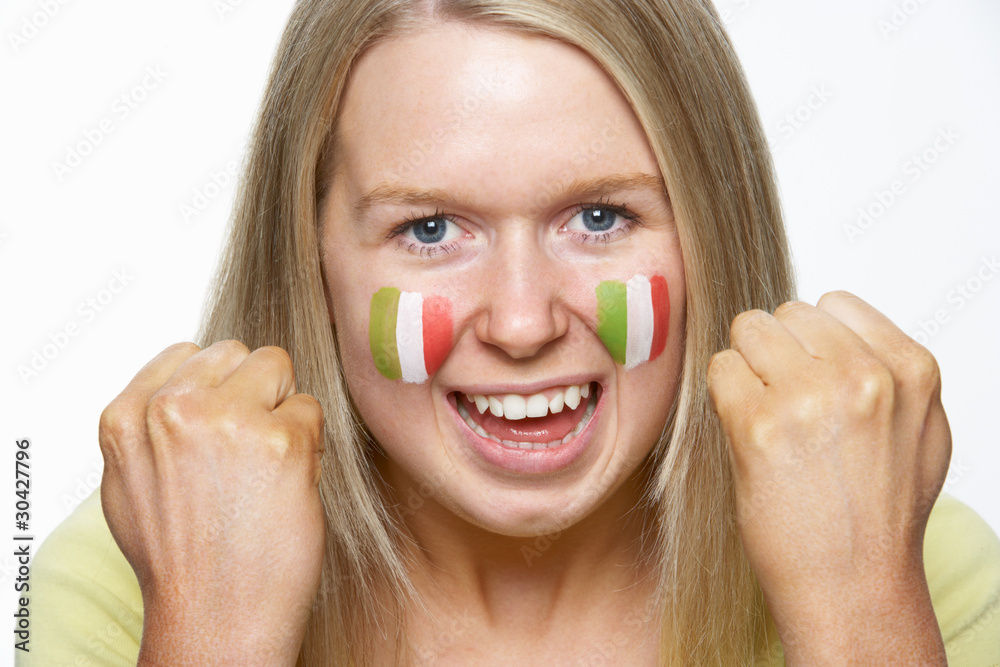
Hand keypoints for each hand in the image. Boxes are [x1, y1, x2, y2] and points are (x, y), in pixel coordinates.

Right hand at [99, 341, 325, 665]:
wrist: (215, 616)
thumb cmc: (179, 558)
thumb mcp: (131, 481)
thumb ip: (153, 423)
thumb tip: (191, 381)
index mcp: (129, 416)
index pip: (188, 352)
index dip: (215, 386)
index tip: (221, 424)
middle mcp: (174, 409)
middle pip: (237, 353)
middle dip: (252, 390)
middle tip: (247, 450)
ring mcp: (230, 420)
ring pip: (278, 368)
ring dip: (282, 410)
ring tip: (264, 467)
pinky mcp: (282, 440)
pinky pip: (311, 408)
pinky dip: (308, 443)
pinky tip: (286, 484)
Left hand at [708, 291, 950, 663]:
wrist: (853, 585)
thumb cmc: (880, 515)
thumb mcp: (920, 429)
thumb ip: (887, 371)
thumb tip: (834, 325)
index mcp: (910, 369)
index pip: (834, 304)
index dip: (812, 341)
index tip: (810, 376)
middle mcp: (863, 375)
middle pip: (785, 314)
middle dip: (777, 352)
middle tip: (784, 403)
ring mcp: (808, 397)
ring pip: (747, 331)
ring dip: (747, 368)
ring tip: (767, 417)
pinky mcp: (757, 424)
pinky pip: (719, 369)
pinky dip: (723, 396)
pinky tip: (747, 433)